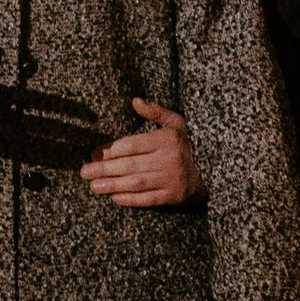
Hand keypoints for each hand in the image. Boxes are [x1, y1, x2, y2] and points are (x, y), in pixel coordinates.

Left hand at [80, 100, 202, 205]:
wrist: (215, 168)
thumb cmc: (190, 143)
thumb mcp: (176, 123)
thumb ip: (155, 112)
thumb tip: (135, 101)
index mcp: (166, 139)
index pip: (132, 145)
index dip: (110, 150)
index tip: (94, 154)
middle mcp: (168, 159)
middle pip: (130, 165)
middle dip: (104, 169)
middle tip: (84, 172)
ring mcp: (171, 179)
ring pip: (137, 183)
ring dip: (113, 185)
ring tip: (94, 186)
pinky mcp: (174, 196)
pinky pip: (149, 199)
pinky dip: (131, 199)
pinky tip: (115, 198)